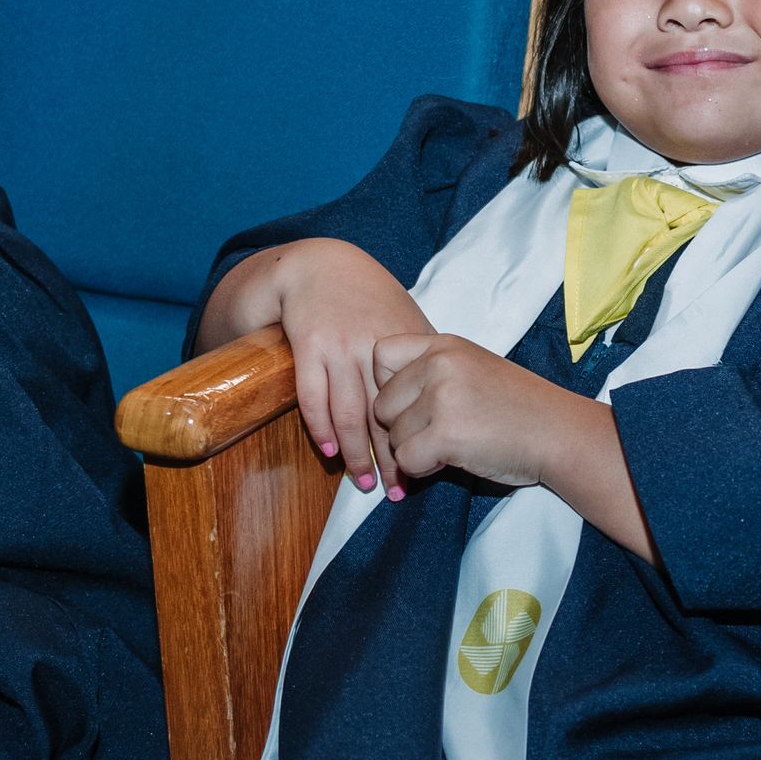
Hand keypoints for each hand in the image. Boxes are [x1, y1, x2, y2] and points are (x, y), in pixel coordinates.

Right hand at [275, 240, 432, 495]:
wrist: (321, 267)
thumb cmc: (369, 298)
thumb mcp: (405, 319)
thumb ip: (425, 357)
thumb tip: (452, 399)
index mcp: (403, 340)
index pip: (417, 400)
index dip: (423, 437)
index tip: (431, 467)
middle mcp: (374, 345)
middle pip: (385, 414)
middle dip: (392, 457)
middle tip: (397, 492)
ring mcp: (339, 346)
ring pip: (349, 412)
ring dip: (356, 454)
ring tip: (365, 483)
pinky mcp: (308, 347)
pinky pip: (313, 397)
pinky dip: (321, 429)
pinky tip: (330, 453)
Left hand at [372, 333, 574, 488]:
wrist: (559, 433)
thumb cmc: (518, 408)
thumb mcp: (473, 368)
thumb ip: (431, 373)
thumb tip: (383, 401)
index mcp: (445, 345)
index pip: (381, 354)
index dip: (388, 384)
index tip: (414, 402)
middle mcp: (440, 364)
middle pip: (382, 403)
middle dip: (402, 426)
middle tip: (438, 432)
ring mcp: (443, 398)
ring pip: (392, 436)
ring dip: (415, 449)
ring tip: (451, 444)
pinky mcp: (446, 434)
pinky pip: (406, 460)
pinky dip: (423, 469)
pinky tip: (452, 460)